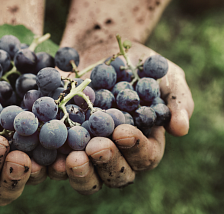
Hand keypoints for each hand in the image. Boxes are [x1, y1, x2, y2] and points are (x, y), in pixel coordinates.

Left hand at [46, 42, 193, 193]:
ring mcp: (87, 150)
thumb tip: (181, 129)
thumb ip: (176, 100)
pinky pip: (55, 158)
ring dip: (78, 171)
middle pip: (114, 174)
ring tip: (69, 159)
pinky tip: (42, 154)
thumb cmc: (137, 64)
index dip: (135, 148)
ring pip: (86, 174)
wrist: (100, 49)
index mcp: (143, 142)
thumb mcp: (165, 75)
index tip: (123, 131)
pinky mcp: (61, 142)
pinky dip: (49, 161)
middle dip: (105, 162)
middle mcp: (116, 152)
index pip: (145, 156)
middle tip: (94, 148)